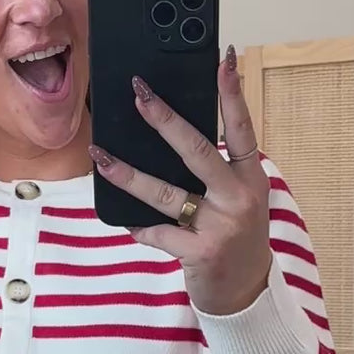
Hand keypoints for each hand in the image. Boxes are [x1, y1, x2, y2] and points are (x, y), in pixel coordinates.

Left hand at [88, 47, 271, 316]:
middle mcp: (239, 198)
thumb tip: (169, 136)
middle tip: (139, 94)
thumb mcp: (238, 199)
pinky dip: (139, 226)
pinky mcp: (200, 252)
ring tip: (102, 156)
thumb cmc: (236, 237)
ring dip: (129, 174)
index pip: (243, 128)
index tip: (224, 59)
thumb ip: (215, 172)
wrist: (247, 293)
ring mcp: (220, 226)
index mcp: (251, 177)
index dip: (233, 94)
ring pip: (166, 193)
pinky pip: (158, 232)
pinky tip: (126, 221)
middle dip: (165, 120)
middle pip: (198, 150)